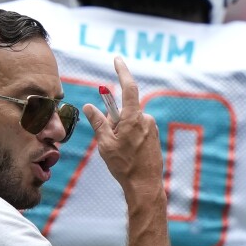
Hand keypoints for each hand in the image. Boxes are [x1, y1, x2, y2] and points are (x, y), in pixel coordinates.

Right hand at [83, 57, 163, 200]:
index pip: (128, 88)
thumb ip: (98, 122)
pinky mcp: (155, 136)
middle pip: (125, 110)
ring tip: (121, 152)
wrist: (145, 185)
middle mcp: (145, 119)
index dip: (122, 71)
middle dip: (114, 120)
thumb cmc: (124, 166)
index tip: (117, 60)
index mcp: (133, 119)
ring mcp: (152, 128)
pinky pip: (138, 129)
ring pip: (131, 121)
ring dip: (122, 130)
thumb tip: (90, 106)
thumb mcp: (105, 144)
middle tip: (110, 141)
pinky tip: (130, 154)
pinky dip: (130, 136)